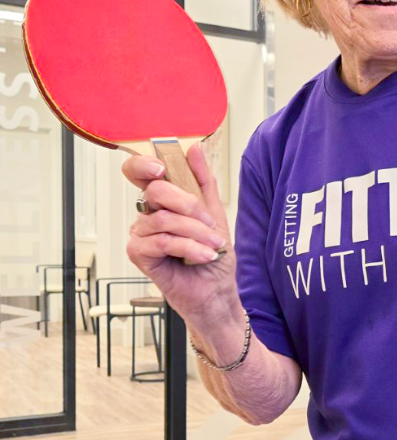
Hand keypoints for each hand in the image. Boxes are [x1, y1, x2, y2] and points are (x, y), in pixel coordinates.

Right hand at [123, 144, 238, 324]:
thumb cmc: (213, 255)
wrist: (216, 290)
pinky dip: (188, 247)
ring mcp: (140, 234)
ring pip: (163, 219)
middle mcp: (147, 214)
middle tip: (209, 223)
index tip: (162, 168)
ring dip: (196, 233)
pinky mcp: (138, 254)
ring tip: (213, 246)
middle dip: (189, 205)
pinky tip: (203, 256)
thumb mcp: (215, 212)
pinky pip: (160, 241)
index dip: (144, 164)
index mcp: (163, 200)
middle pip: (155, 191)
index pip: (139, 172)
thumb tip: (194, 149)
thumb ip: (204, 181)